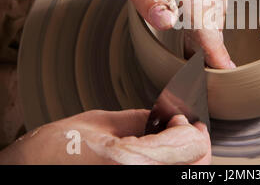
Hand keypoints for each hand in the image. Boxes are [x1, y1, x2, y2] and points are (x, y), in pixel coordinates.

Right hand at [0, 110, 210, 164]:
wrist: (28, 174)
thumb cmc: (51, 152)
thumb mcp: (99, 123)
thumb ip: (143, 119)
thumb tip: (170, 115)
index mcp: (132, 163)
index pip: (193, 143)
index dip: (188, 124)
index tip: (175, 115)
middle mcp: (142, 182)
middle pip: (199, 165)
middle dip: (192, 141)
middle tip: (175, 126)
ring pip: (190, 175)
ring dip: (185, 156)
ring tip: (163, 141)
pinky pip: (169, 179)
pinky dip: (172, 167)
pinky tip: (153, 156)